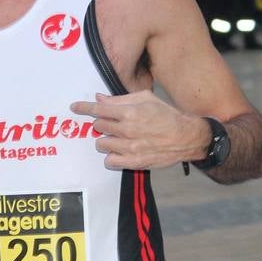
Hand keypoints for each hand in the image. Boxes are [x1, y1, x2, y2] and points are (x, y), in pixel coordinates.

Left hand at [70, 90, 209, 169]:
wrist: (187, 137)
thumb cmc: (168, 115)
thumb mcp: (146, 98)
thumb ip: (121, 99)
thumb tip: (100, 98)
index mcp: (130, 112)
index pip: (98, 109)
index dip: (83, 108)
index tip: (75, 108)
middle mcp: (127, 130)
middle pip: (98, 127)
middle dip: (101, 123)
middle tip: (112, 123)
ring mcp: (130, 147)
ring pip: (101, 144)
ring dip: (106, 139)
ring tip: (118, 138)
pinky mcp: (134, 162)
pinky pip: (110, 161)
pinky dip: (112, 156)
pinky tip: (120, 151)